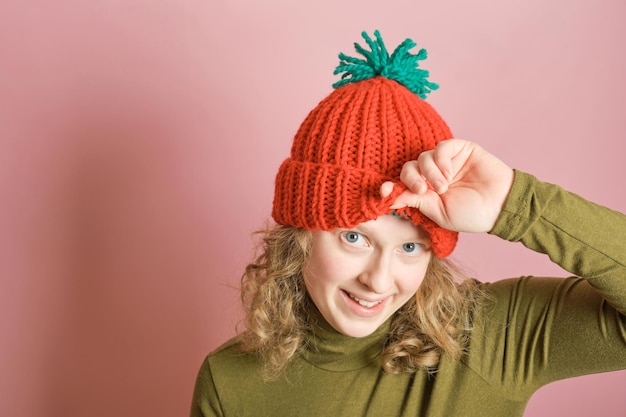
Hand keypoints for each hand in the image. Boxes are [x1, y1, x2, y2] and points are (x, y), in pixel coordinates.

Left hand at [381, 139, 513, 232]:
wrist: (500, 206)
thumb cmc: (471, 214)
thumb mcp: (437, 212)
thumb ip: (414, 201)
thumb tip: (389, 197)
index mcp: (425, 191)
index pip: (401, 183)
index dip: (390, 185)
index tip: (384, 192)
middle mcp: (432, 175)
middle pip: (408, 168)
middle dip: (411, 179)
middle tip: (422, 190)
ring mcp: (445, 162)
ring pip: (422, 157)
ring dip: (430, 173)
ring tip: (444, 187)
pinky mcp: (459, 149)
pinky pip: (440, 148)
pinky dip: (440, 161)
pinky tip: (449, 174)